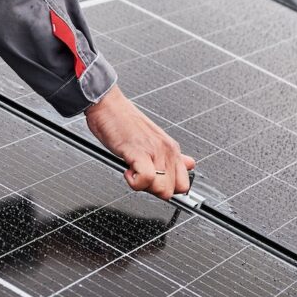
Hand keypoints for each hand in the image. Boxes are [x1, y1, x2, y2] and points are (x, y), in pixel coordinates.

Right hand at [84, 85, 195, 199]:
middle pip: (173, 191)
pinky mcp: (139, 152)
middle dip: (154, 190)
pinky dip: (135, 182)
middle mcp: (167, 150)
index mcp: (172, 148)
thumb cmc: (124, 122)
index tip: (153, 183)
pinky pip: (147, 179)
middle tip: (140, 176)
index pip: (183, 184)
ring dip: (144, 187)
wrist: (108, 105)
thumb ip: (173, 155)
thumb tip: (189, 165)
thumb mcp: (154, 139)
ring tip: (133, 171)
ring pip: (162, 189)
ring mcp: (155, 151)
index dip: (167, 189)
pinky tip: (127, 171)